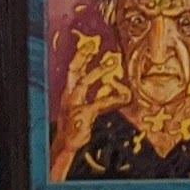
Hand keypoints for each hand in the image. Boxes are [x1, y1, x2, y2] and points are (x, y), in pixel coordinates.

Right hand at [52, 34, 126, 168]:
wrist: (66, 144)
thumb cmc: (75, 126)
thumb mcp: (81, 108)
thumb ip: (93, 95)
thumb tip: (108, 84)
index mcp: (68, 93)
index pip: (72, 71)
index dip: (80, 57)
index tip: (88, 45)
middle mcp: (68, 96)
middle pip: (73, 71)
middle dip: (82, 57)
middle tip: (93, 46)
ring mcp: (74, 105)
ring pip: (84, 82)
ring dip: (97, 71)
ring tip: (111, 63)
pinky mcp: (83, 114)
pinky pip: (99, 102)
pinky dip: (112, 97)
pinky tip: (123, 96)